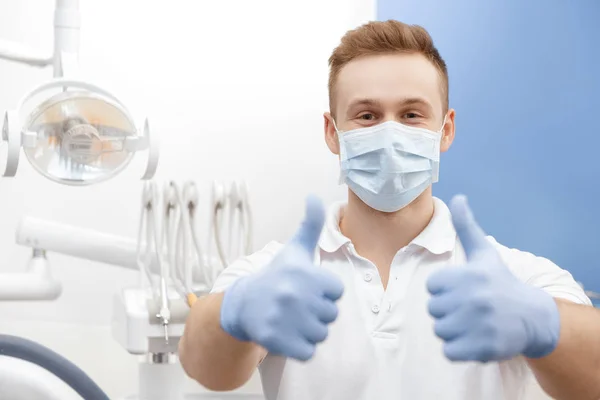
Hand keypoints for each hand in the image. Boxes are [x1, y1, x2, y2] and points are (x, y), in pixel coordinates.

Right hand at [220, 195, 343, 360]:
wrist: (243, 305)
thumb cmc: (275, 276)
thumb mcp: (294, 250)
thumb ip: (310, 225)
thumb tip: (314, 195)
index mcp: (304, 273)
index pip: (337, 292)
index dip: (323, 292)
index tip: (305, 287)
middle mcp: (294, 295)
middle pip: (331, 315)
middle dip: (316, 312)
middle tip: (296, 305)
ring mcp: (285, 319)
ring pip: (321, 335)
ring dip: (309, 330)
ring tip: (291, 318)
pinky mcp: (277, 341)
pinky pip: (308, 352)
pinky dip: (300, 347)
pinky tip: (286, 333)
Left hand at [426, 195, 559, 361]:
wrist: (532, 316)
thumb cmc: (501, 281)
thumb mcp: (484, 252)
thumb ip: (466, 225)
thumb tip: (458, 197)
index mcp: (468, 275)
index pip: (432, 286)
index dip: (446, 289)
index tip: (465, 288)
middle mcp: (473, 299)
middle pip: (433, 309)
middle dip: (449, 310)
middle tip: (471, 307)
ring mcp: (478, 326)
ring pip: (440, 330)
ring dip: (453, 329)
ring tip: (474, 322)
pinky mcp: (481, 348)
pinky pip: (449, 351)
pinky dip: (459, 348)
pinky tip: (475, 337)